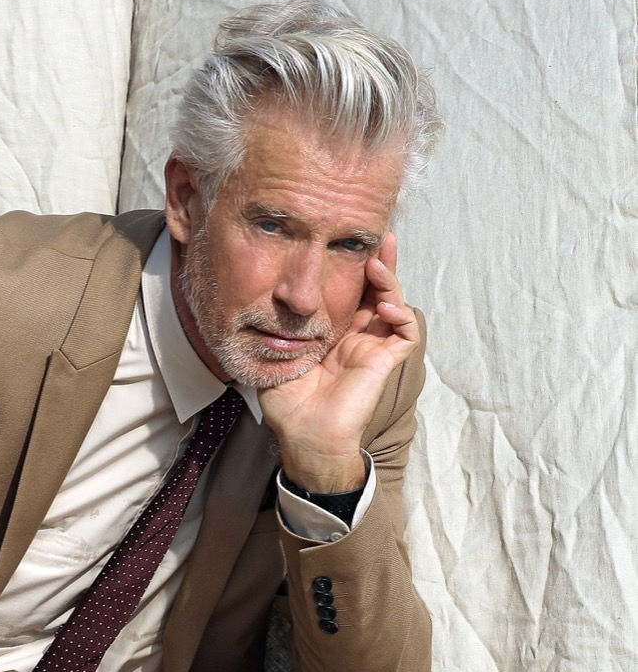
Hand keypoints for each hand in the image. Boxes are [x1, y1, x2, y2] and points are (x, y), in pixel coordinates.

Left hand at [259, 233, 418, 491]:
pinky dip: (403, 315)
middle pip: (376, 291)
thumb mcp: (276, 356)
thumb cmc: (288, 405)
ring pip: (394, 305)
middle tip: (379, 236)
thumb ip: (278, 329)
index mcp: (332, 335)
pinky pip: (405, 333)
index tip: (346, 243)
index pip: (349, 293)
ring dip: (390, 282)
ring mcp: (372, 349)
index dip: (352, 269)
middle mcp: (356, 338)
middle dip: (380, 263)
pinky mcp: (384, 363)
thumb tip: (266, 300)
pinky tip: (387, 307)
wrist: (304, 435)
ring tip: (377, 263)